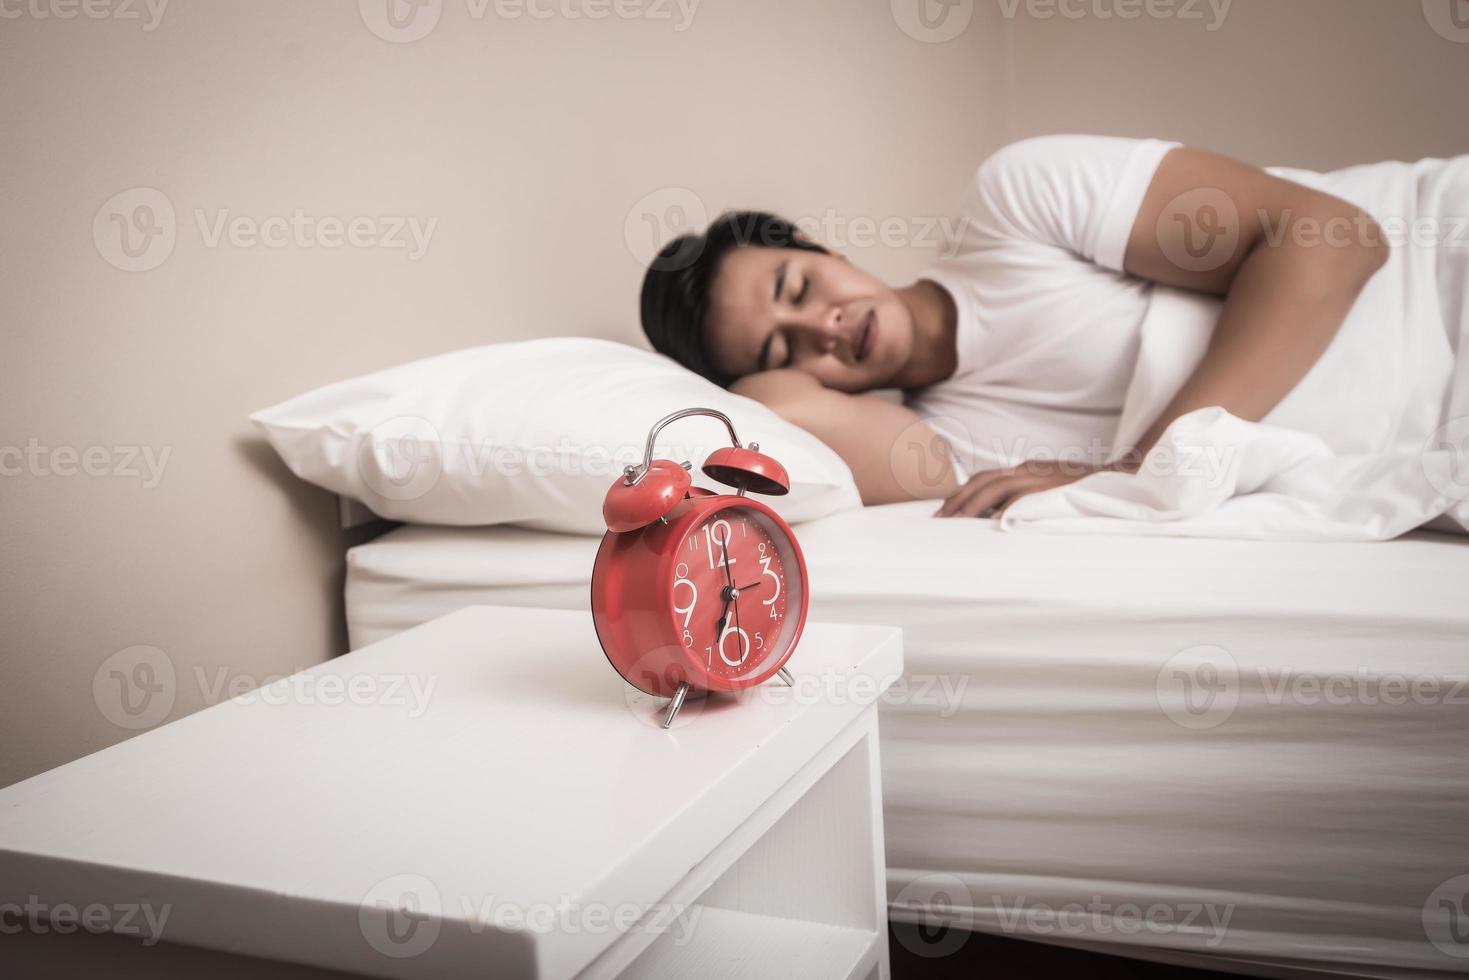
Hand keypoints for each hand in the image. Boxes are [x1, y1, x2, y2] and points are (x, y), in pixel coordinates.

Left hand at [933, 459, 1110, 518]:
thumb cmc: (1083, 489)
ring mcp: (1040, 477)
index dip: (963, 492)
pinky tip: (990, 522)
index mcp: (1025, 469)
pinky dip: (1004, 509)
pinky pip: (1022, 498)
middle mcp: (1028, 470)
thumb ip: (1025, 496)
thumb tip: (998, 515)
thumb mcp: (1048, 488)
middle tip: (939, 519)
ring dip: (972, 504)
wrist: (1121, 477)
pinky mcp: (1052, 488)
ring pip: (995, 487)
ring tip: (955, 522)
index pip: (985, 477)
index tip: (945, 510)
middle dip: (958, 498)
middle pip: (983, 480)